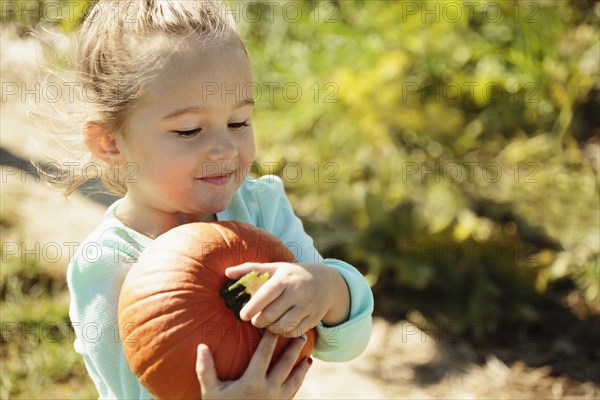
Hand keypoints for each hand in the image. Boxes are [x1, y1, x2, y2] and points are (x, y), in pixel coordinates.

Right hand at [196, 331, 311, 398]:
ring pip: (294, 380)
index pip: (265, 353)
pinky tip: (301, 377)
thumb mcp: (210, 391)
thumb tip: (201, 346)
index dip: (270, 338)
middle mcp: (268, 390)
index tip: (275, 324)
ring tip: (308, 357)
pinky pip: (293, 393)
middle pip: (285, 364)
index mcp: (252, 382)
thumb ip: (206, 369)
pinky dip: (298, 382)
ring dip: (301, 367)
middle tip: (300, 335)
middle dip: (294, 349)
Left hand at [225, 262, 349, 336]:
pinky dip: (283, 333)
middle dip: (259, 321)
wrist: (325, 282)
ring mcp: (306, 307)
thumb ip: (250, 269)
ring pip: (283, 326)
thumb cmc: (291, 275)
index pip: (267, 294)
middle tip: (254, 320)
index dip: (253, 307)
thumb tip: (226, 272)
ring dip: (270, 328)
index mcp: (285, 278)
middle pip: (272, 314)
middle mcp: (297, 293)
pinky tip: (279, 327)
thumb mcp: (274, 268)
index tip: (243, 316)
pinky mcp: (313, 319)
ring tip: (266, 323)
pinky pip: (293, 333)